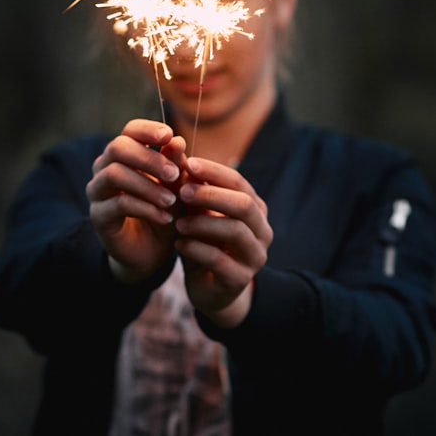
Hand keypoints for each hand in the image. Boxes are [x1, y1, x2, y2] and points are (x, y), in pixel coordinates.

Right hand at [86, 120, 186, 282]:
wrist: (152, 251)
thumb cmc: (165, 210)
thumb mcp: (176, 187)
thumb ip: (175, 164)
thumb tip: (177, 140)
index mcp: (125, 154)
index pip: (129, 130)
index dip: (147, 129)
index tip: (169, 135)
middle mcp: (105, 168)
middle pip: (117, 148)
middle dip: (148, 158)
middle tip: (174, 174)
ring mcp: (98, 191)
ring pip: (114, 174)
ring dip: (148, 186)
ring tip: (172, 200)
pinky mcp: (98, 215)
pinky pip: (118, 204)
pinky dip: (146, 208)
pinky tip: (166, 217)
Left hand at [175, 157, 272, 326]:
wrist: (210, 289)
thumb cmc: (204, 242)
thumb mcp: (194, 214)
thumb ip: (187, 186)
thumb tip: (173, 147)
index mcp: (254, 209)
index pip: (239, 183)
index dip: (214, 172)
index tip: (188, 164)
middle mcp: (261, 230)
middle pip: (244, 205)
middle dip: (212, 195)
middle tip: (183, 191)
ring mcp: (254, 256)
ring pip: (235, 231)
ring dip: (203, 223)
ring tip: (177, 222)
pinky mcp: (240, 279)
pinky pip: (220, 260)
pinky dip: (197, 249)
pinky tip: (178, 244)